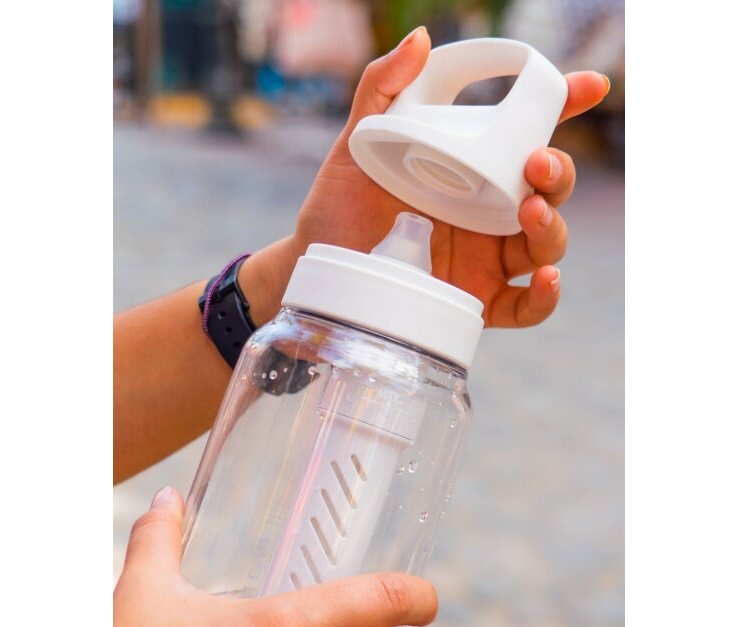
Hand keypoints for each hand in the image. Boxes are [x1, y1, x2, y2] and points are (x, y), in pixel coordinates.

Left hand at [244, 27, 608, 327]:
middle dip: (557, 173)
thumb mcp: (356, 144)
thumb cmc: (339, 204)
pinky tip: (545, 278)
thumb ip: (382, 90)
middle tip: (534, 163)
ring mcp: (486, 259)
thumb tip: (421, 41)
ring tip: (529, 212)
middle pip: (548, 190)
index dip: (562, 107)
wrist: (317, 265)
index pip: (525, 136)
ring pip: (546, 244)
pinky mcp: (477, 301)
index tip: (587, 86)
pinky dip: (544, 296)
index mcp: (470, 169)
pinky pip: (525, 307)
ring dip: (551, 226)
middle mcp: (487, 213)